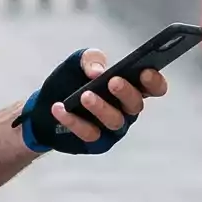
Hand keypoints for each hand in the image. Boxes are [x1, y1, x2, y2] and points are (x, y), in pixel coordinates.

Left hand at [22, 48, 167, 153]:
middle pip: (136, 105)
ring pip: (115, 121)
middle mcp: (126, 109)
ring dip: (101, 108)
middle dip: (126, 93)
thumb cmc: (72, 80)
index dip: (154, 82)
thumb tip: (96, 71)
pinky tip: (60, 108)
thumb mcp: (79, 62)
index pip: (153, 87)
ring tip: (84, 96)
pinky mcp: (96, 141)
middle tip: (113, 82)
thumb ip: (90, 59)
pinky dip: (73, 120)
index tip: (145, 72)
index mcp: (131, 87)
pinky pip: (89, 133)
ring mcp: (112, 127)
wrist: (46, 102)